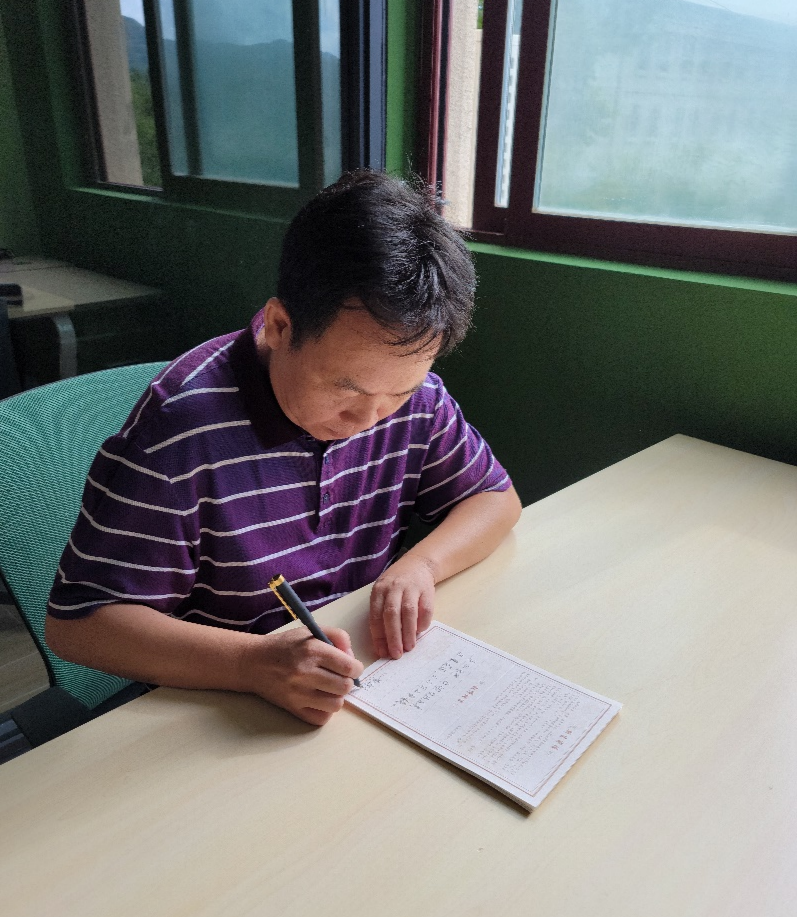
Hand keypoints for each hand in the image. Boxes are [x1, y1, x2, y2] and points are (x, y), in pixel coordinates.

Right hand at [241, 626, 362, 725]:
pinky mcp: (293, 709)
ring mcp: (298, 694)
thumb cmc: (285, 646)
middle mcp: (305, 673)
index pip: (349, 667)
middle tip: (339, 677)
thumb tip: (352, 656)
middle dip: (348, 681)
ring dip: (337, 696)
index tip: (351, 667)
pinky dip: (324, 711)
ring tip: (329, 688)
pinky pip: (321, 718)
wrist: (253, 663)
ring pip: (336, 704)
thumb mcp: (310, 631)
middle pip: (345, 687)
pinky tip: (319, 699)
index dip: (356, 668)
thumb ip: (337, 636)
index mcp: (312, 650)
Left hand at [369, 553, 435, 658]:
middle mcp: (393, 588)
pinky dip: (423, 623)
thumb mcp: (384, 594)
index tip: (382, 652)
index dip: (379, 636)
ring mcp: (411, 588)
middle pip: (391, 614)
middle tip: (396, 654)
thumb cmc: (397, 585)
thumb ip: (382, 614)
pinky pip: (426, 609)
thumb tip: (384, 644)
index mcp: (379, 590)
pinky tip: (420, 632)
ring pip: (408, 612)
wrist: (418, 564)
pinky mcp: (426, 590)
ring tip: (409, 647)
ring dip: (408, 632)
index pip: (376, 616)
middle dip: (393, 636)